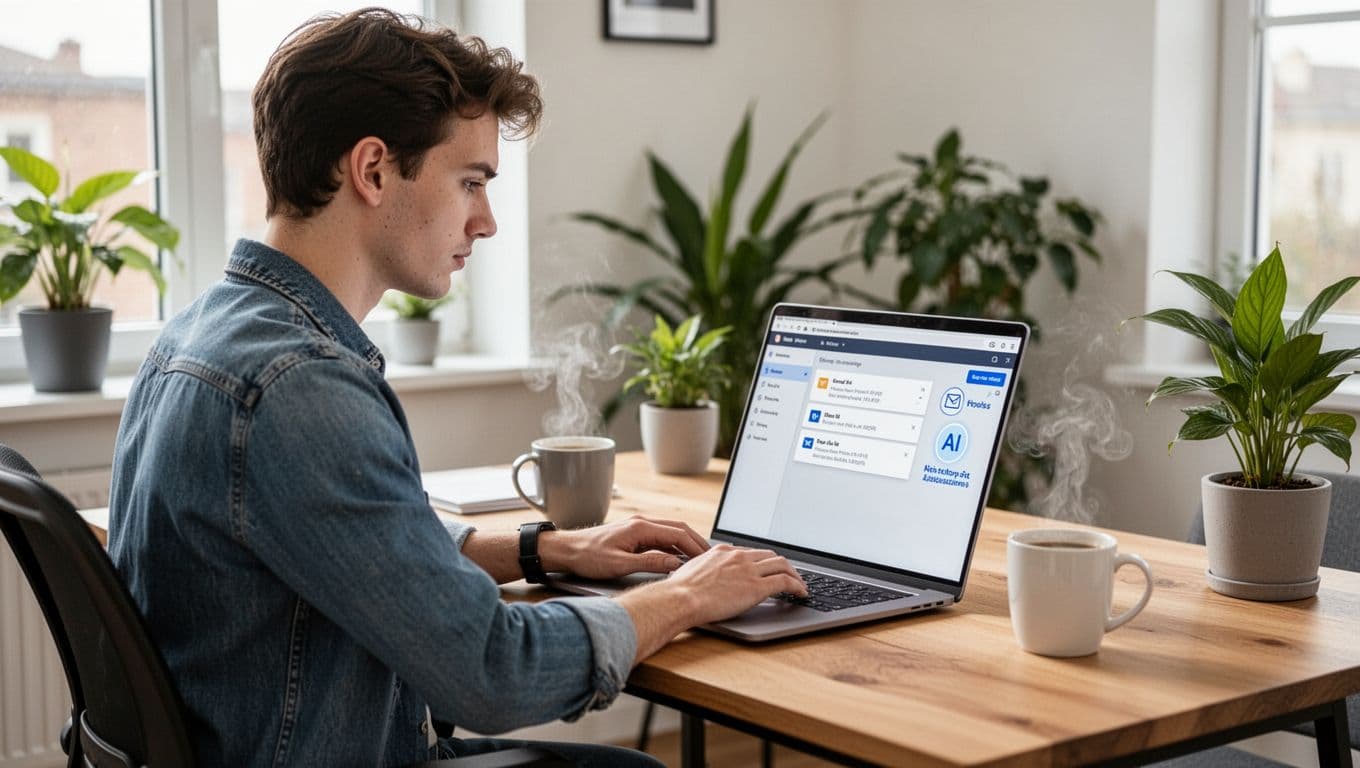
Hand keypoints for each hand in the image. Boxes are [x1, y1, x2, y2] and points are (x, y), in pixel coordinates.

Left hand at [540, 515, 709, 579]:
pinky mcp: (634, 534)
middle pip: (679, 529)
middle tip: (711, 558)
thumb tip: (675, 564)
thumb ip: (650, 563)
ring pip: (671, 532)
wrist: (567, 550)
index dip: (695, 547)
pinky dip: (674, 546)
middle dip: (696, 542)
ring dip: (686, 544)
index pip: (678, 534)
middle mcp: (642, 523)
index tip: (708, 559)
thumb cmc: (588, 557)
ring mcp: (638, 527)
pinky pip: (661, 538)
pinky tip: (679, 558)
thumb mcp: (620, 565)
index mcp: (641, 528)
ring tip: (700, 559)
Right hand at [616, 544, 807, 660]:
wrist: (681, 598)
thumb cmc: (680, 591)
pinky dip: (797, 586)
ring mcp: (749, 570)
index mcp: (723, 552)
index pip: (750, 552)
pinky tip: (801, 593)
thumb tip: (701, 579)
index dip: (763, 561)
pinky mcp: (757, 586)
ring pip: (782, 564)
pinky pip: (785, 582)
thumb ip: (703, 571)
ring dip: (794, 574)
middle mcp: (738, 556)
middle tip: (789, 575)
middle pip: (770, 555)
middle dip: (782, 565)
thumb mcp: (691, 572)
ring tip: (799, 584)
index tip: (767, 569)